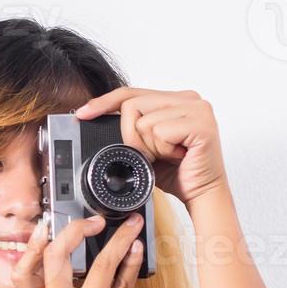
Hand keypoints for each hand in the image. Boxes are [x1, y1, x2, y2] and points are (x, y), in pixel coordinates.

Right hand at [9, 211, 145, 287]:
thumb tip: (85, 276)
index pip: (25, 270)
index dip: (33, 244)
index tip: (46, 225)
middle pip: (58, 256)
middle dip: (75, 230)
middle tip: (93, 220)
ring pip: (101, 265)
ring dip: (120, 239)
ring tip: (132, 224)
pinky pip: (123, 286)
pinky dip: (132, 264)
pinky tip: (138, 251)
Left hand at [75, 87, 228, 207]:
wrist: (202, 195)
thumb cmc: (177, 172)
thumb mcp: (145, 145)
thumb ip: (131, 127)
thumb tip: (97, 117)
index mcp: (176, 98)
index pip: (132, 92)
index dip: (105, 102)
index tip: (83, 113)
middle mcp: (189, 98)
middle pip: (132, 104)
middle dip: (130, 137)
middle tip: (150, 154)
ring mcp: (198, 109)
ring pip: (144, 121)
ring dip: (149, 146)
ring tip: (168, 155)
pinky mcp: (202, 124)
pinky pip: (160, 131)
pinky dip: (162, 150)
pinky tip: (177, 156)